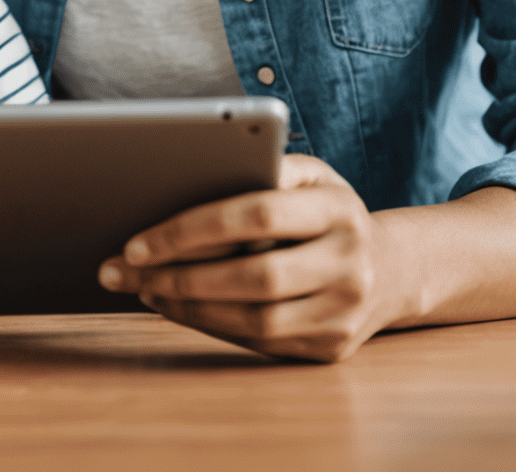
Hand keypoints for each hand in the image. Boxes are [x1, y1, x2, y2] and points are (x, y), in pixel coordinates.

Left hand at [97, 155, 386, 361]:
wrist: (390, 269)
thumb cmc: (326, 211)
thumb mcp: (310, 175)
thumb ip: (266, 165)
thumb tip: (201, 166)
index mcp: (339, 208)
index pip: (258, 215)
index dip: (193, 229)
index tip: (139, 240)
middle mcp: (349, 263)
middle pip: (255, 277)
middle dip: (180, 276)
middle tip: (125, 271)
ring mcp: (344, 313)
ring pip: (255, 319)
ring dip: (188, 307)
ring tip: (142, 288)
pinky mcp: (330, 349)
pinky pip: (260, 341)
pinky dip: (210, 324)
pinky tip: (176, 306)